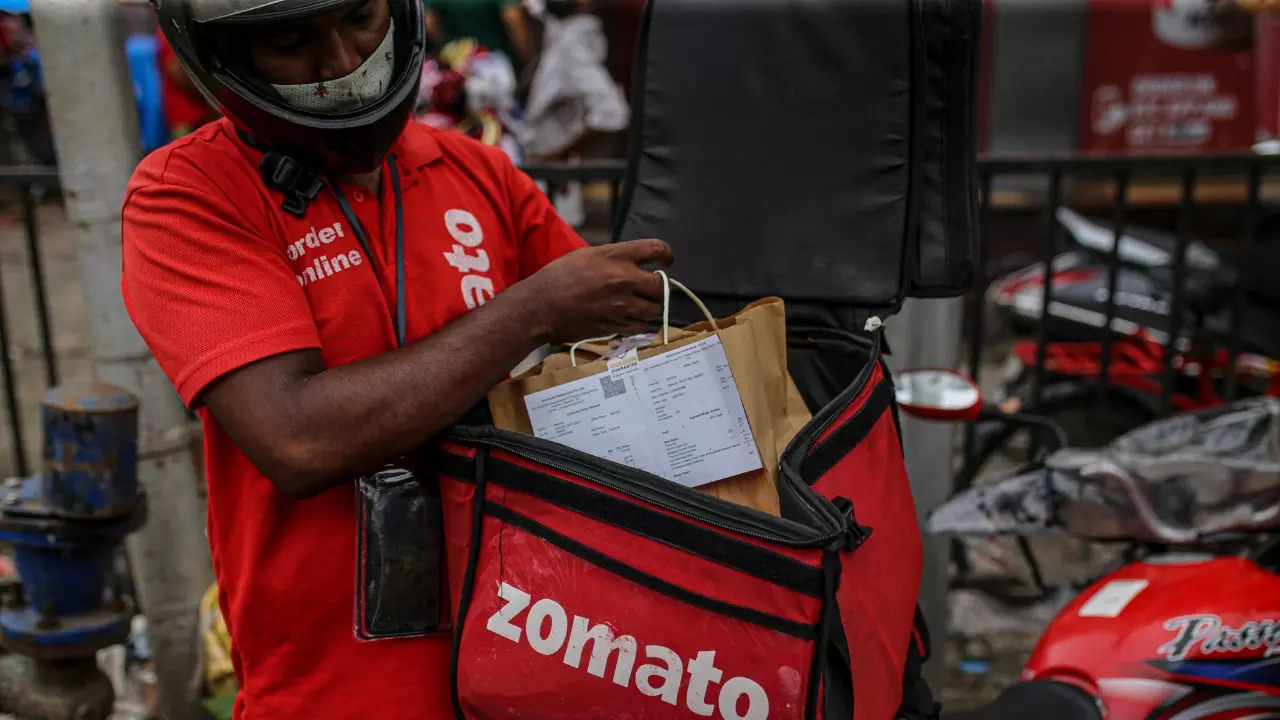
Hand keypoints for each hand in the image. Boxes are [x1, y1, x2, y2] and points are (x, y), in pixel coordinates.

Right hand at [515, 239, 674, 343]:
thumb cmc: (559, 277)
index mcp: (616, 256)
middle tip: (649, 288)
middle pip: (662, 285)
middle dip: (658, 287)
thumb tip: (633, 263)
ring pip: (654, 308)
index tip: (666, 260)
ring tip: (637, 304)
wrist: (541, 307)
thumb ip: (614, 257)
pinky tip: (627, 317)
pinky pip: (640, 325)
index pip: (656, 249)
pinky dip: (637, 322)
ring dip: (649, 306)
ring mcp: (622, 305)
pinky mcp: (617, 325)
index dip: (666, 254)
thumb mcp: (587, 255)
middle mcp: (624, 279)